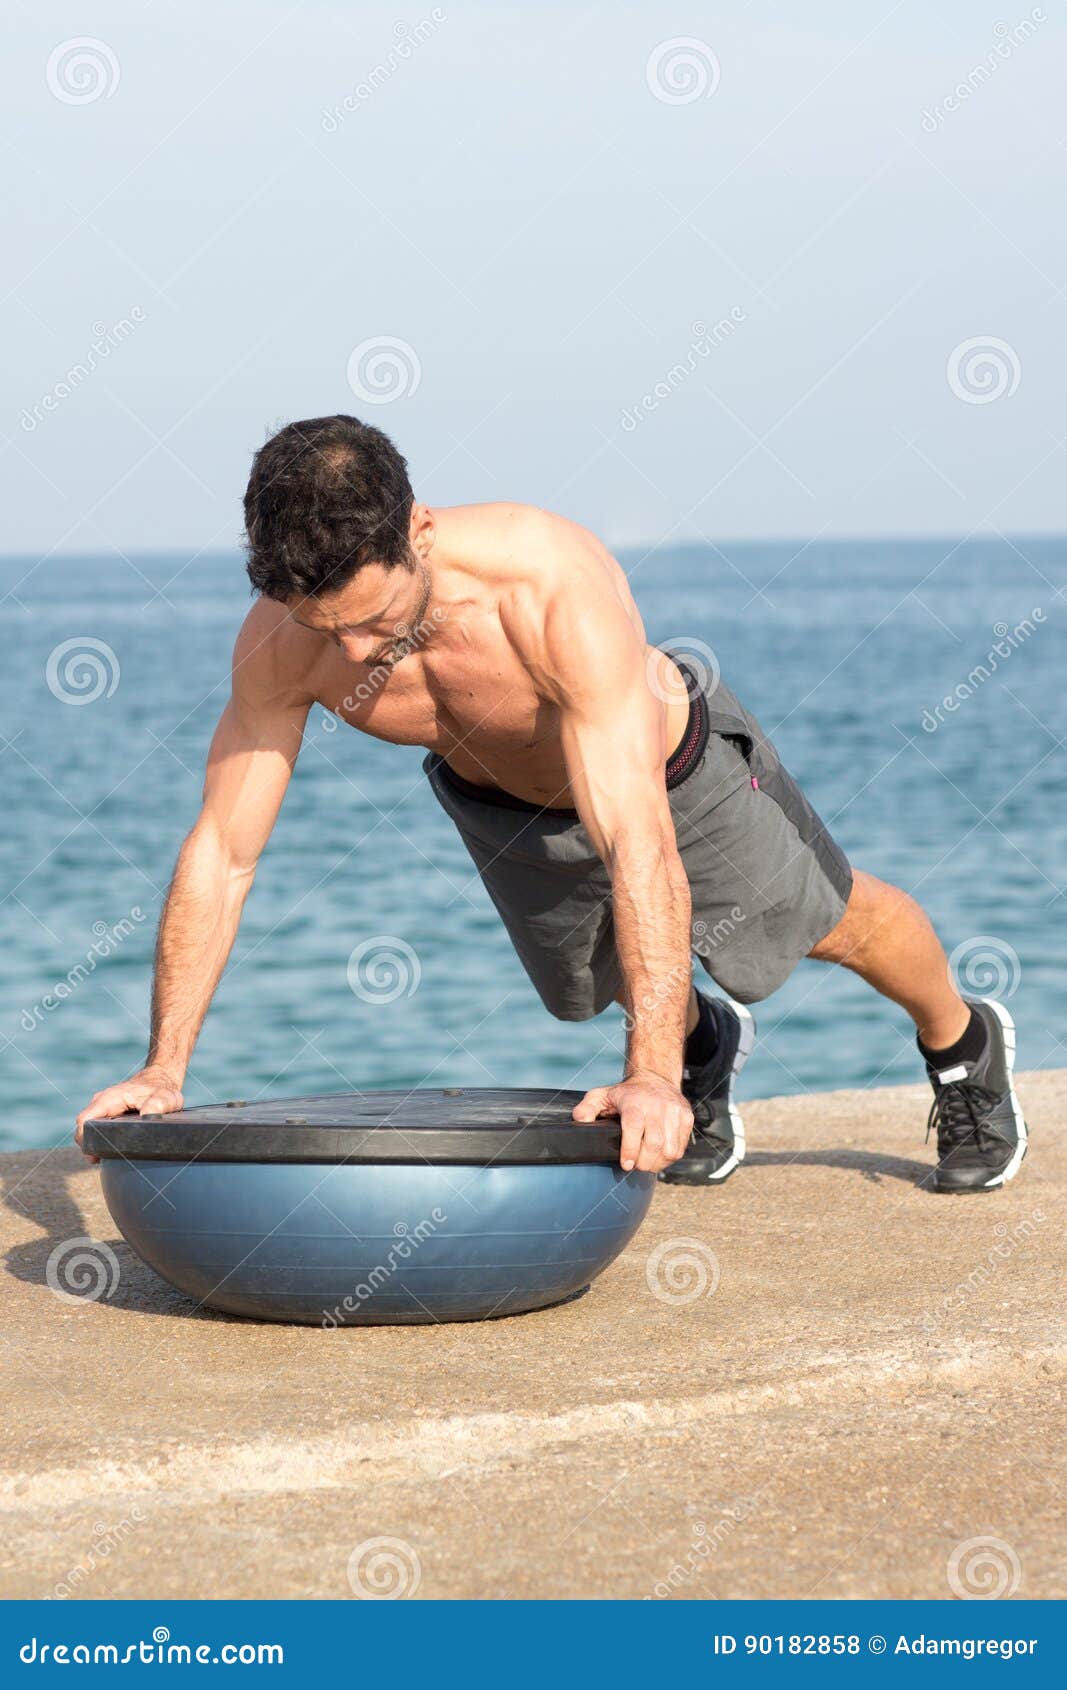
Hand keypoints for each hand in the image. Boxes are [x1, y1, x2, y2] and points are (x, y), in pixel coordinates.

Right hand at [75, 1066, 184, 1162]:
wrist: (161, 1079)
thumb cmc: (162, 1089)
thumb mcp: (165, 1098)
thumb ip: (157, 1105)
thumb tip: (146, 1116)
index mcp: (110, 1098)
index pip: (85, 1120)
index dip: (85, 1139)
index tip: (93, 1155)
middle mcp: (102, 1102)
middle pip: (84, 1126)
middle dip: (89, 1144)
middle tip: (101, 1160)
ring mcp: (104, 1107)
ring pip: (90, 1127)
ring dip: (94, 1142)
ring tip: (107, 1156)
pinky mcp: (108, 1112)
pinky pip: (97, 1126)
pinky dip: (100, 1138)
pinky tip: (111, 1150)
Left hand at [572, 1073, 692, 1172]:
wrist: (656, 1078)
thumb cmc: (626, 1093)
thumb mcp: (602, 1095)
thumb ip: (587, 1108)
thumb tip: (580, 1121)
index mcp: (635, 1102)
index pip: (634, 1128)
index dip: (630, 1150)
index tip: (626, 1164)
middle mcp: (657, 1106)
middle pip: (654, 1144)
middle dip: (643, 1162)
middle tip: (635, 1166)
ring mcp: (674, 1112)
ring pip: (670, 1149)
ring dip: (657, 1164)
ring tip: (647, 1163)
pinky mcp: (687, 1118)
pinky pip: (680, 1147)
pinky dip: (669, 1158)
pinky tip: (659, 1156)